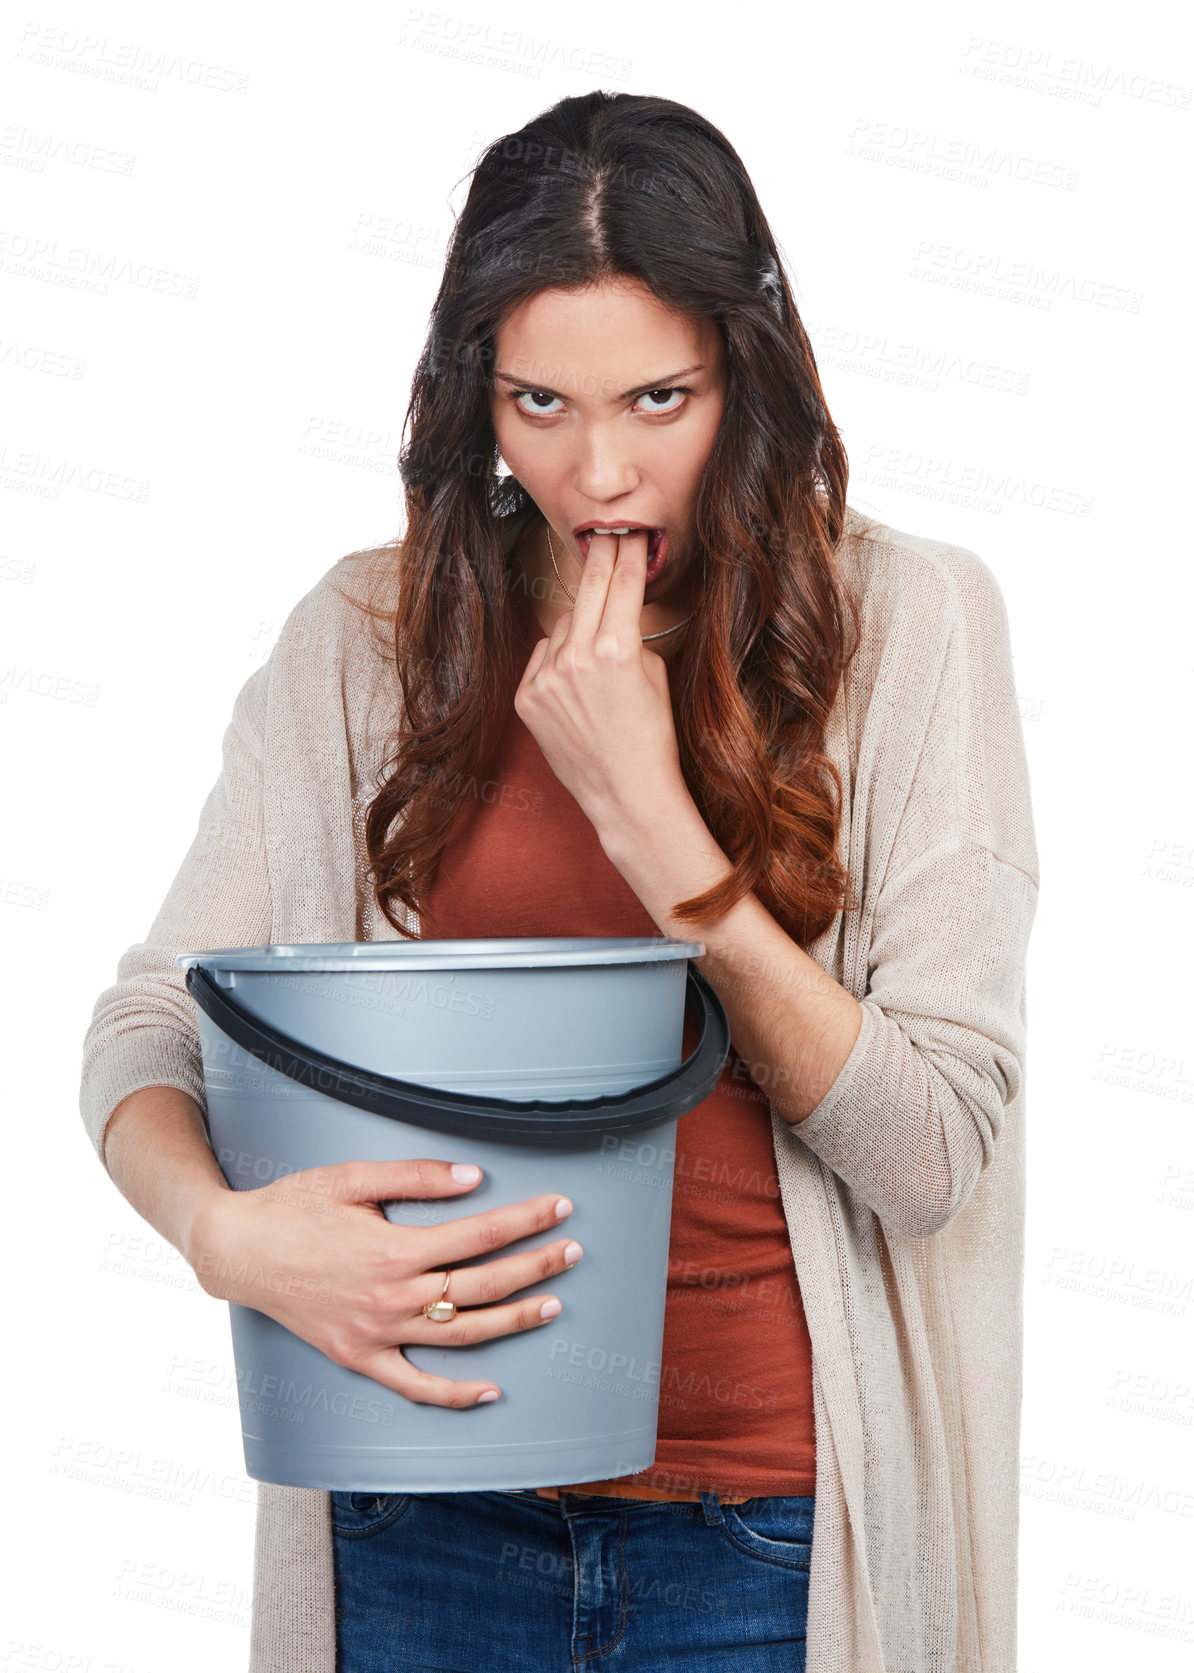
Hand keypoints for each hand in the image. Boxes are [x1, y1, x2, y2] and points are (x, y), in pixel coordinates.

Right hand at [188, 1160, 583, 1408]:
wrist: (238, 1250)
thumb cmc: (294, 1206)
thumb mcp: (353, 1177)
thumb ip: (418, 1178)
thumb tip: (476, 1179)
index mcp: (394, 1248)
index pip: (480, 1235)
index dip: (526, 1221)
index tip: (560, 1207)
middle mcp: (392, 1296)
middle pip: (483, 1284)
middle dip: (536, 1266)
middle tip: (574, 1250)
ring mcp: (376, 1333)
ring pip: (462, 1334)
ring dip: (514, 1320)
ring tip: (553, 1303)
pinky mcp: (359, 1357)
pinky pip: (415, 1386)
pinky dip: (455, 1394)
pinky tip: (492, 1389)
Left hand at [513, 529, 685, 835]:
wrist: (627, 795)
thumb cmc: (652, 738)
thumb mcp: (655, 674)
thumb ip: (630, 634)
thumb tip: (612, 611)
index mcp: (618, 648)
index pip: (621, 581)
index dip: (627, 552)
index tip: (628, 534)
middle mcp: (576, 658)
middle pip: (588, 589)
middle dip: (602, 561)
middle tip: (608, 538)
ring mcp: (546, 679)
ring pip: (562, 626)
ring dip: (579, 629)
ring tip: (600, 663)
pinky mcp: (526, 699)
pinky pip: (543, 658)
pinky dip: (557, 662)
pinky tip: (577, 687)